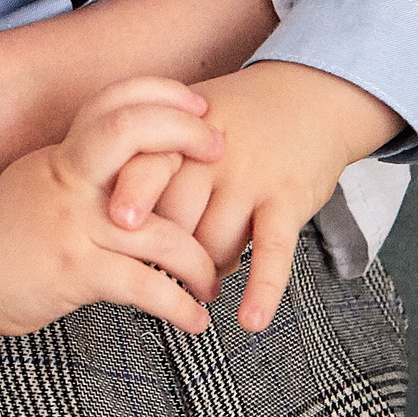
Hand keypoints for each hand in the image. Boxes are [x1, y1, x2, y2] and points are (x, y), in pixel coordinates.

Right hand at [0, 77, 224, 339]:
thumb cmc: (0, 236)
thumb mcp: (36, 186)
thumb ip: (80, 176)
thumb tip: (137, 170)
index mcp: (61, 158)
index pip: (113, 102)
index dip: (162, 96)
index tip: (200, 111)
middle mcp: (68, 181)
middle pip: (130, 131)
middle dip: (185, 136)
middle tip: (222, 155)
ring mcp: (74, 225)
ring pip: (162, 230)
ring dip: (202, 262)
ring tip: (211, 283)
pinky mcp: (76, 271)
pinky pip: (146, 286)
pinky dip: (179, 306)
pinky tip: (193, 320)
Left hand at [119, 63, 400, 332]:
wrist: (308, 96)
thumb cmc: (236, 118)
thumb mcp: (188, 119)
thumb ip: (151, 155)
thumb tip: (109, 215)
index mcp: (181, 134)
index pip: (148, 168)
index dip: (133, 197)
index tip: (119, 224)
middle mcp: (214, 156)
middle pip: (175, 219)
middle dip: (165, 253)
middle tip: (162, 270)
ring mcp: (252, 179)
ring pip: (214, 243)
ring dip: (206, 270)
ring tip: (205, 278)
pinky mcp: (288, 201)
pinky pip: (274, 252)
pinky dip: (263, 289)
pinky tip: (251, 320)